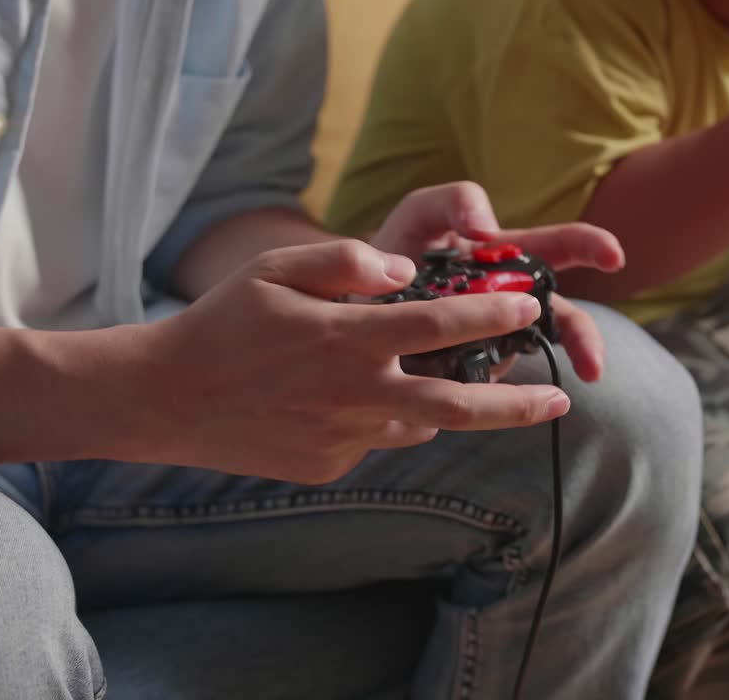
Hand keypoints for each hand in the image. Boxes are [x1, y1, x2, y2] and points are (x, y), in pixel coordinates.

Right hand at [132, 240, 571, 484]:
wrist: (167, 399)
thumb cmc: (223, 322)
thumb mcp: (274, 269)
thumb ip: (344, 263)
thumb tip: (404, 272)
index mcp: (347, 340)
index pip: (440, 324)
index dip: (492, 312)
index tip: (529, 303)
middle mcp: (355, 394)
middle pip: (458, 406)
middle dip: (518, 405)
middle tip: (561, 400)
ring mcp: (344, 438)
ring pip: (419, 423)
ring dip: (451, 408)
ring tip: (478, 393)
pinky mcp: (329, 466)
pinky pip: (376, 438)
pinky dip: (385, 416)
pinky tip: (357, 398)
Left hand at [369, 181, 624, 381]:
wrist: (342, 307)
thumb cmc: (389, 253)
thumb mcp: (419, 215)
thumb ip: (454, 202)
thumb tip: (487, 229)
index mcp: (504, 257)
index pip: (557, 247)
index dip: (588, 247)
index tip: (612, 256)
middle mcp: (507, 300)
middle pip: (560, 316)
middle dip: (583, 336)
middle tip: (593, 361)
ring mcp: (491, 341)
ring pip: (529, 356)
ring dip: (540, 378)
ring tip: (554, 398)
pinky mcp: (467, 374)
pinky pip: (487, 382)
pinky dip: (492, 390)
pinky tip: (482, 396)